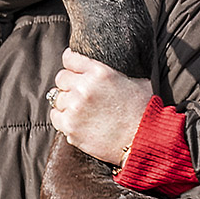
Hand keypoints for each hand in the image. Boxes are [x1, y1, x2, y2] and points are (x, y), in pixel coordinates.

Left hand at [49, 48, 152, 164]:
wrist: (144, 140)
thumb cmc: (144, 111)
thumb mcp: (137, 81)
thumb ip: (119, 72)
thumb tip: (116, 65)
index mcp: (100, 72)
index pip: (70, 59)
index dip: (71, 63)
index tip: (73, 68)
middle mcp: (84, 88)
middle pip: (61, 78)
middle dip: (69, 84)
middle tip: (78, 92)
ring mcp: (75, 108)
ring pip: (56, 98)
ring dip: (66, 102)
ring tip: (79, 109)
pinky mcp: (70, 127)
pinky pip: (55, 117)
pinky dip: (62, 118)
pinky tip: (74, 120)